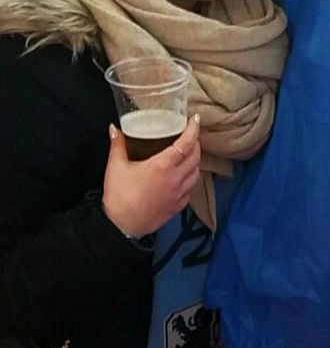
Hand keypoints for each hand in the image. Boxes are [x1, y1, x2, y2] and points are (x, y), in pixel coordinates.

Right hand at [102, 115, 200, 239]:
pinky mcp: (178, 206)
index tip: (195, 120)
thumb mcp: (115, 166)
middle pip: (195, 156)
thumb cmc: (119, 197)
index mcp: (163, 166)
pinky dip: (192, 178)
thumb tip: (114, 129)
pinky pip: (192, 188)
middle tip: (189, 135)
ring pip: (196, 172)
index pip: (186, 143)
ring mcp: (179, 194)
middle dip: (195, 143)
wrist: (122, 227)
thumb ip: (118, 145)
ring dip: (195, 160)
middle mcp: (175, 179)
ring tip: (188, 154)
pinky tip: (184, 176)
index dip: (193, 129)